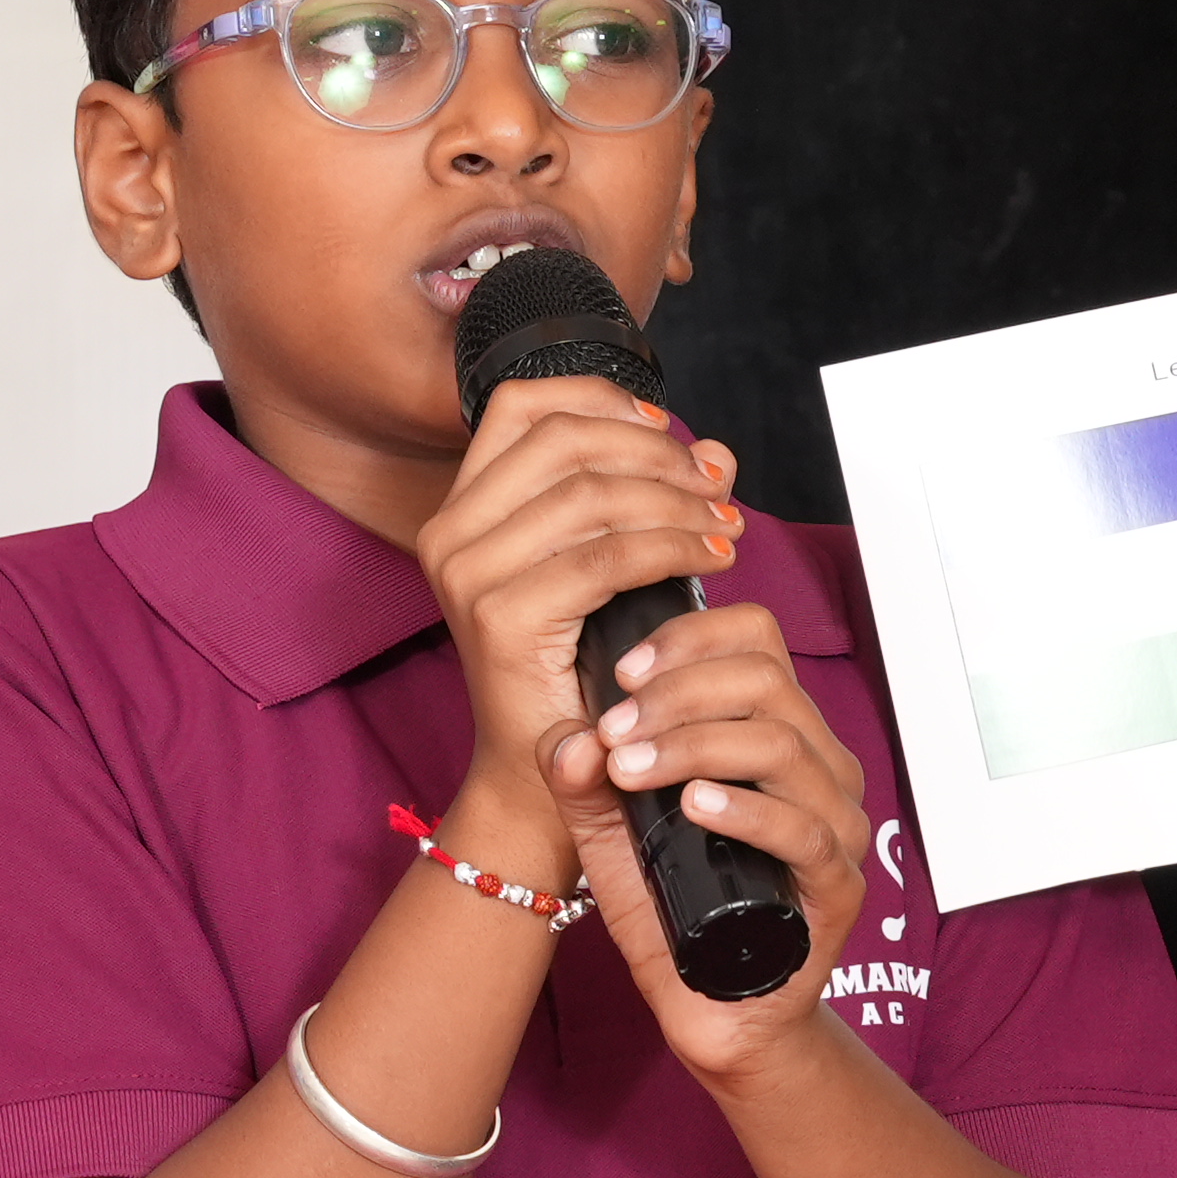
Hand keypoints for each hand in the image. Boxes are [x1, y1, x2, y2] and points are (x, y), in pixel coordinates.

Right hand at [415, 367, 743, 868]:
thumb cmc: (579, 673)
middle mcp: (450, 532)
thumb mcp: (616, 569)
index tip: (668, 429)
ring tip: (726, 524)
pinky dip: (673, 547)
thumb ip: (660, 501)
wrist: (543, 776)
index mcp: (463, 508)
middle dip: (656, 452)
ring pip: (592, 493)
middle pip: (566, 439)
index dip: (604, 401)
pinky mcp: (502, 617)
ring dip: (675, 500)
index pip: (523, 406)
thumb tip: (718, 451)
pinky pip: (606, 557)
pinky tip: (713, 558)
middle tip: (716, 486)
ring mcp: (469, 573)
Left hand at [568, 597, 857, 1070]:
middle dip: (678, 693)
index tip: (619, 672)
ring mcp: (837, 828)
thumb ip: (585, 786)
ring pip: (783, 745)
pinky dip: (746, 809)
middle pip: (767, 682)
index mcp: (777, 737)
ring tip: (632, 769)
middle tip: (613, 728)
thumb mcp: (611, 838)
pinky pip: (804, 831)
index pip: (757, 643)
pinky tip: (694, 806)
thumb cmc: (678, 916)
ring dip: (695, 744)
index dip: (689, 637)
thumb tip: (570, 737)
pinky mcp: (839, 889)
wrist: (718, 1014)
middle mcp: (819, 771)